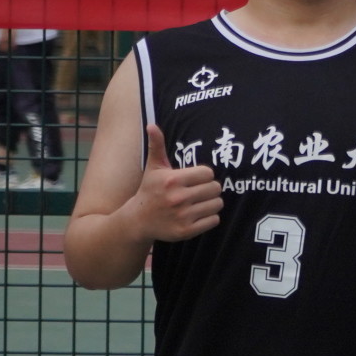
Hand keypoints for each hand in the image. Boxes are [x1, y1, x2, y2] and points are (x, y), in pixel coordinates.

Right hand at [129, 125, 222, 242]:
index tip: (194, 179)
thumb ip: (157, 146)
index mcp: (172, 180)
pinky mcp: (186, 231)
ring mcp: (182, 216)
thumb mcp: (153, 168)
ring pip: (218, 204)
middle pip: (215, 188)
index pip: (208, 173)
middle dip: (209, 189)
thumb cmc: (149, 190)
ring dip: (211, 203)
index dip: (204, 176)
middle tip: (197, 192)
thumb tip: (152, 125)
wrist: (137, 220)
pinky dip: (209, 218)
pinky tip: (196, 215)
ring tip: (197, 203)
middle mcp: (177, 198)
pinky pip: (214, 220)